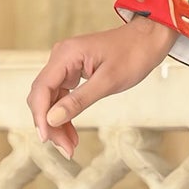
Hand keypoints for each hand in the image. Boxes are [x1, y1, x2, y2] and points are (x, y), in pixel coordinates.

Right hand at [28, 18, 174, 157]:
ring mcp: (66, 64)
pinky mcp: (73, 71)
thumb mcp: (108, 81)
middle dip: (50, 124)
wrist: (148, 39)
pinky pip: (62, 96)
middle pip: (43, 96)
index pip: (41, 89)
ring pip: (51, 99)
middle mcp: (60, 57)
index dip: (40, 116)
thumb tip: (52, 119)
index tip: (47, 138)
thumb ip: (79, 100)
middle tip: (64, 148)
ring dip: (57, 123)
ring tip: (69, 146)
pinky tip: (71, 133)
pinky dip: (66, 114)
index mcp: (66, 55)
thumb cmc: (133, 54)